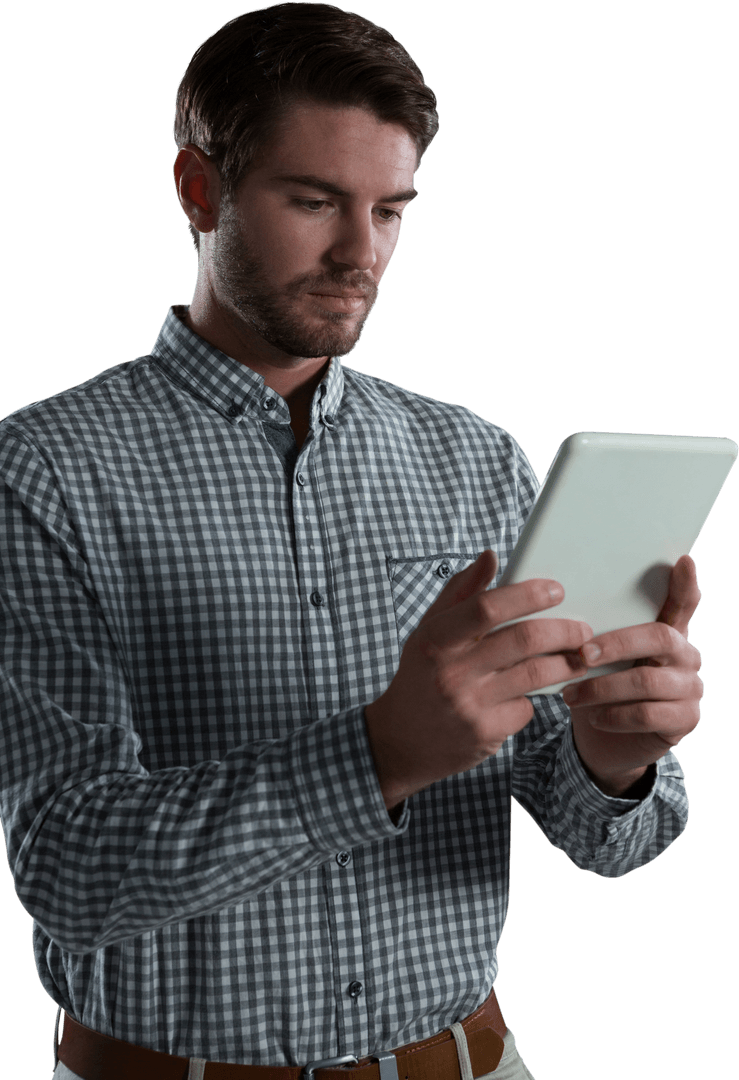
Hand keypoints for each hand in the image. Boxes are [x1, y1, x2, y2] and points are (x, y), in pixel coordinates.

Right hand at [365, 550, 592, 809]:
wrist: (400, 741)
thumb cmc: (420, 676)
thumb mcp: (428, 630)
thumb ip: (461, 592)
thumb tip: (491, 555)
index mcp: (436, 639)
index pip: (487, 608)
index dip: (527, 595)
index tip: (556, 590)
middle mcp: (451, 671)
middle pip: (524, 640)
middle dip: (564, 630)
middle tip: (582, 628)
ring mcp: (469, 705)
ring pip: (536, 674)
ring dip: (567, 663)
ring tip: (579, 656)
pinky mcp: (485, 734)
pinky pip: (526, 707)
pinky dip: (535, 697)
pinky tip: (533, 693)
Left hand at [561, 555, 702, 796]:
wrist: (606, 743)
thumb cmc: (598, 688)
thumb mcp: (596, 658)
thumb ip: (593, 631)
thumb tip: (554, 600)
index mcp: (668, 631)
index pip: (683, 603)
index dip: (685, 584)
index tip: (682, 560)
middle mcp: (686, 654)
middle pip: (658, 637)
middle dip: (615, 644)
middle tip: (580, 654)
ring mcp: (690, 688)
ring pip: (646, 680)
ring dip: (601, 688)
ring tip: (570, 694)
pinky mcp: (685, 719)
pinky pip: (647, 713)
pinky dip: (613, 715)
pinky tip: (593, 717)